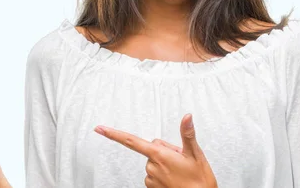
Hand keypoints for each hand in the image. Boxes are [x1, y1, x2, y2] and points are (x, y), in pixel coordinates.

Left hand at [94, 114, 216, 187]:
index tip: (99, 128)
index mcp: (159, 155)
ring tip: (180, 172)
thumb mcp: (195, 154)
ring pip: (154, 163)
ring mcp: (151, 179)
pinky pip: (155, 175)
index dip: (113, 134)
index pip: (131, 141)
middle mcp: (152, 166)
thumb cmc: (199, 181)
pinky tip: (175, 178)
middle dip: (164, 152)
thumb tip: (186, 117)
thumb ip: (187, 134)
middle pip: (152, 149)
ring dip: (165, 164)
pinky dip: (164, 174)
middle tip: (181, 161)